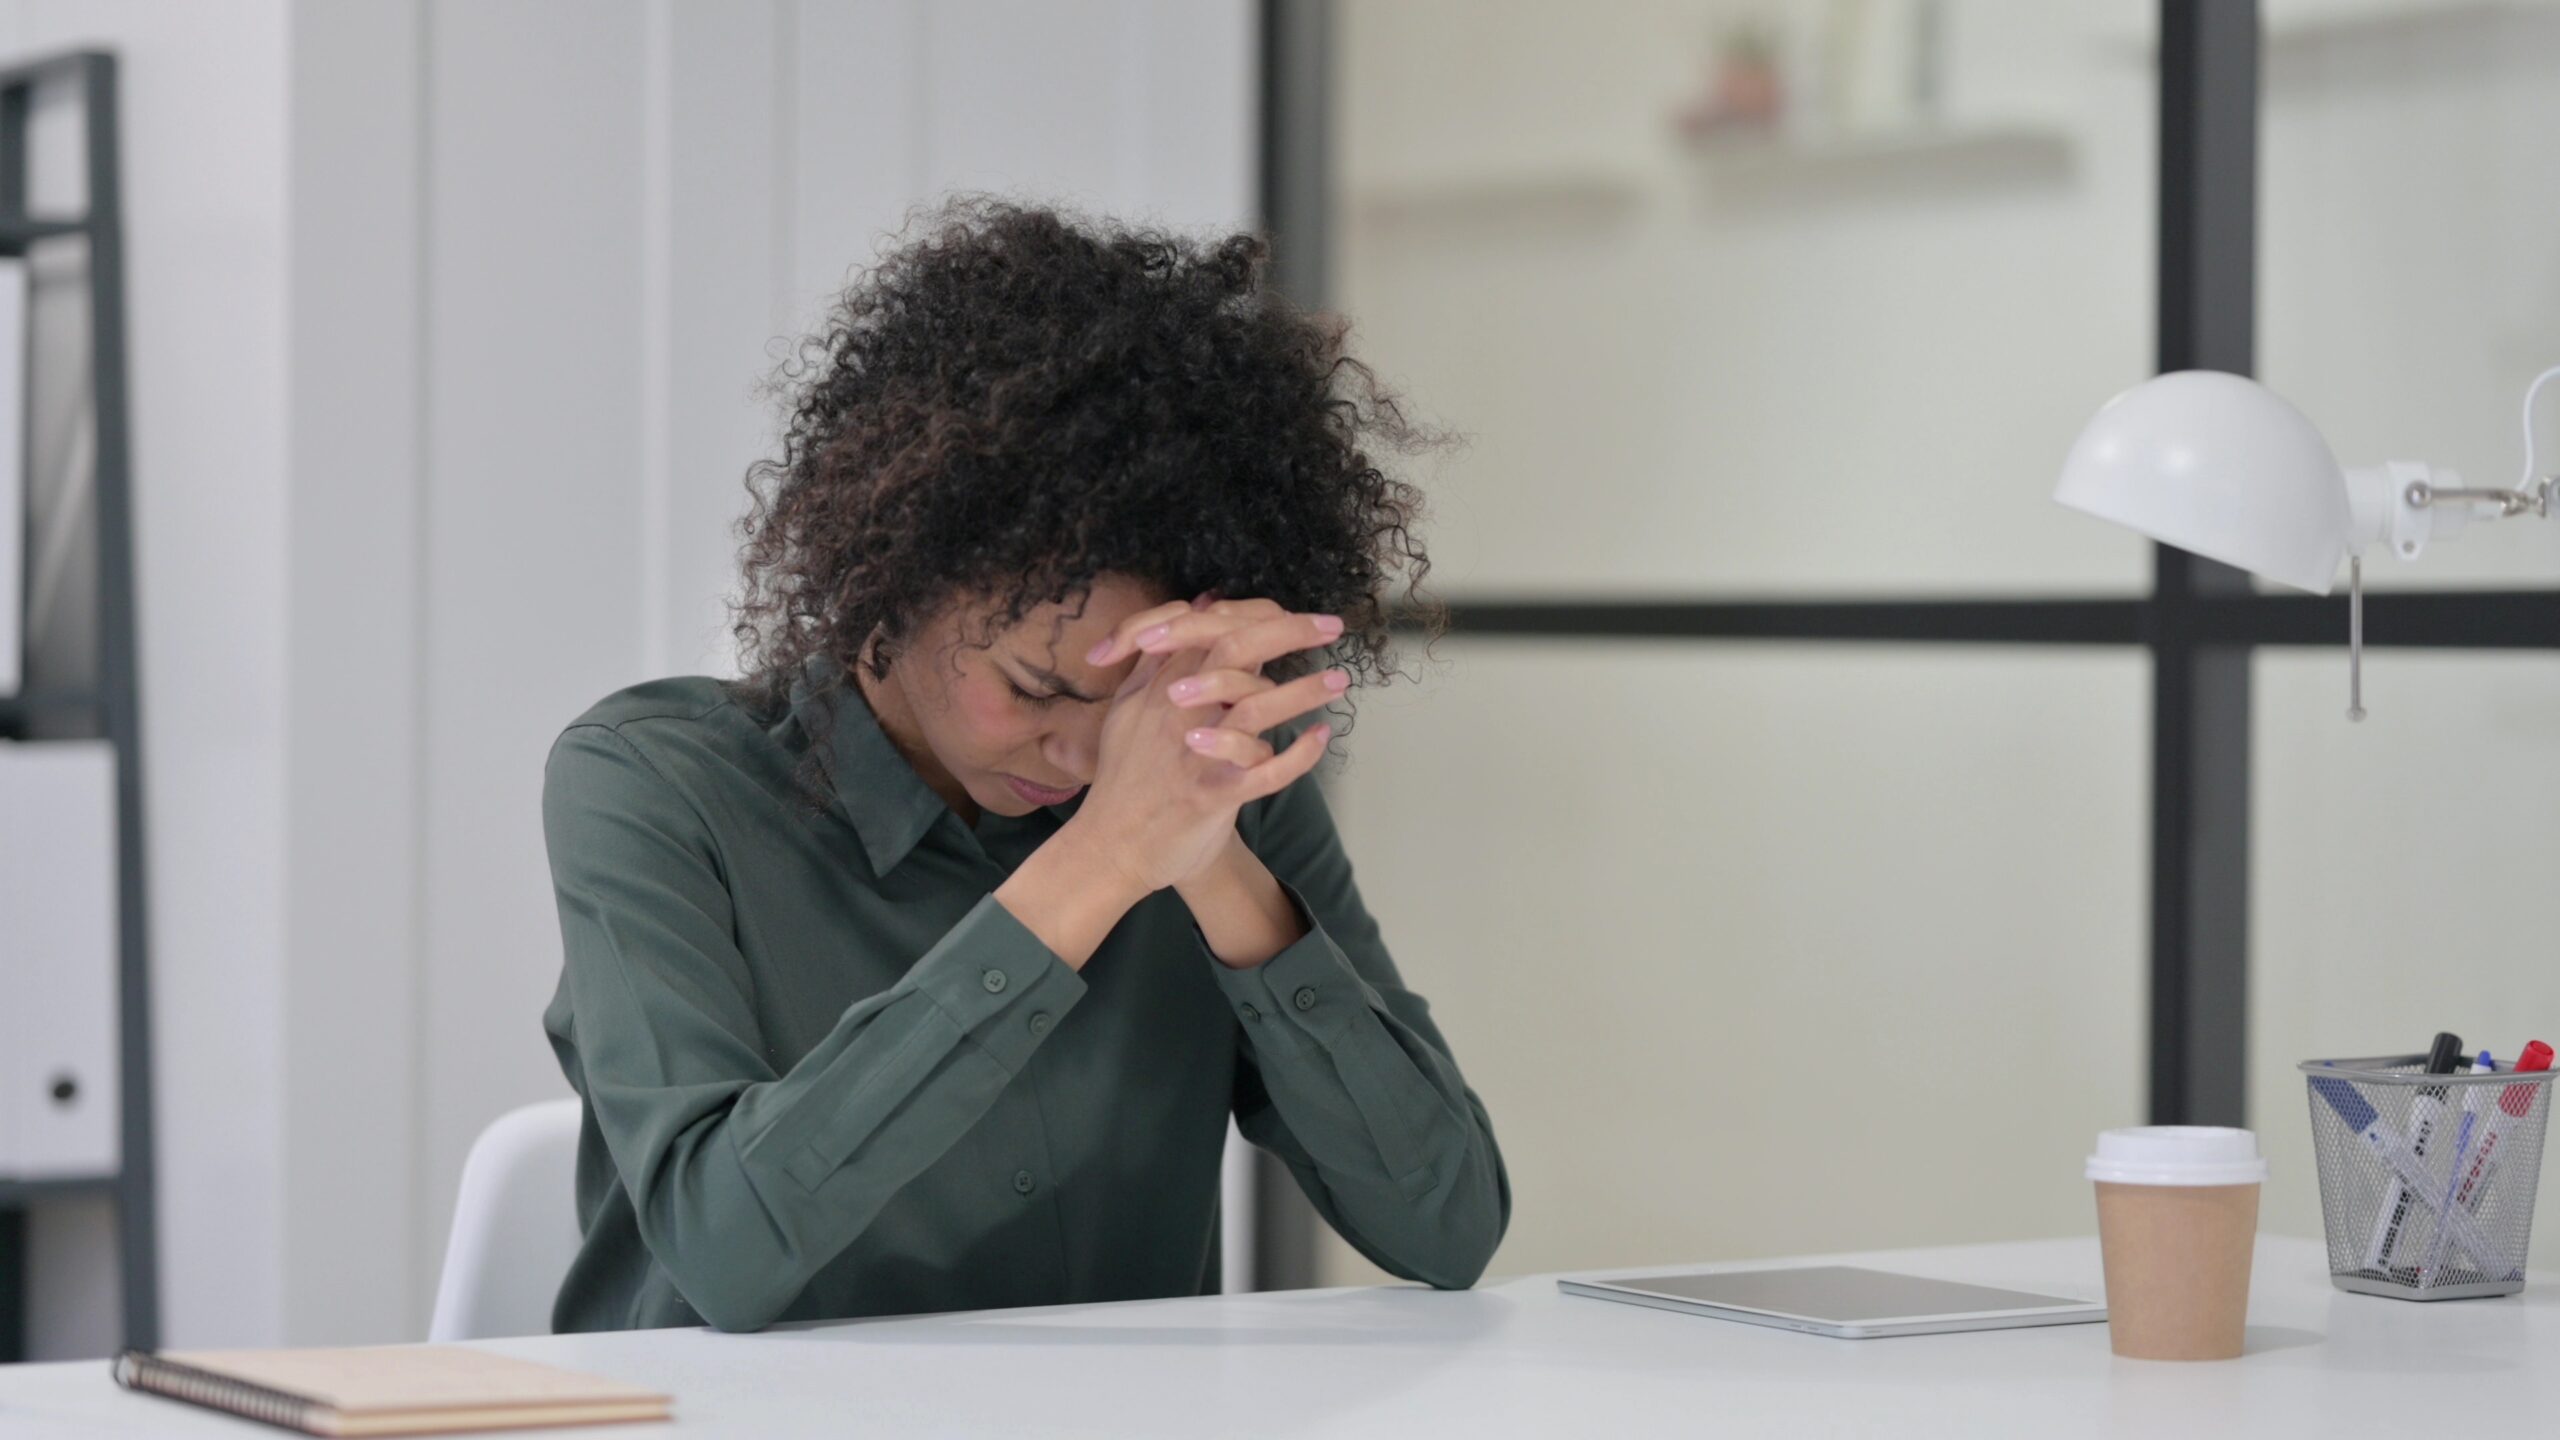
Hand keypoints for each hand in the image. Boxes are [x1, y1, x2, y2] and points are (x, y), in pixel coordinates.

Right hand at [1065, 595, 1340, 892]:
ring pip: (1254, 708)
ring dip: (1303, 691)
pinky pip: (1264, 772)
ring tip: (1339, 680)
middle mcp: (1176, 712)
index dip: (1257, 614)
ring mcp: (1193, 754)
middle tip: (1332, 627)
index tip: (1298, 614)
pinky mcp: (1210, 795)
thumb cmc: (1128, 776)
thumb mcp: (1130, 707)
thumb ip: (1161, 658)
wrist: (1111, 847)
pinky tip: (1320, 738)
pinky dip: (1298, 754)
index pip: (1210, 627)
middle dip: (1289, 633)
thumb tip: (1198, 607)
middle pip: (1234, 651)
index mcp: (1158, 686)